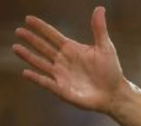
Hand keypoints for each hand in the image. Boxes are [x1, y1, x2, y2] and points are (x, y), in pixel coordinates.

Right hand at [12, 6, 126, 113]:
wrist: (115, 93)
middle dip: (31, 39)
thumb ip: (99, 29)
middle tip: (19, 31)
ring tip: (16, 48)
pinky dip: (36, 78)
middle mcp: (63, 61)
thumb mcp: (105, 47)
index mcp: (71, 49)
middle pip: (43, 47)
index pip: (52, 35)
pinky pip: (46, 82)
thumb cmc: (111, 71)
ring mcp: (61, 75)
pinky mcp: (62, 89)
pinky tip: (26, 72)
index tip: (28, 19)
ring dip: (28, 56)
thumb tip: (100, 8)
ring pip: (41, 63)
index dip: (41, 27)